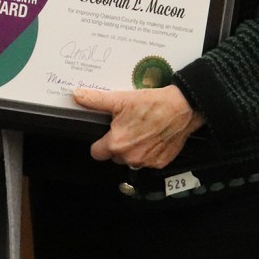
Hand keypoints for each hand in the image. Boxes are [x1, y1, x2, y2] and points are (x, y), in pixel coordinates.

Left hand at [72, 84, 205, 168]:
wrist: (181, 108)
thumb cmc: (152, 104)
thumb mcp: (120, 99)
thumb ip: (96, 100)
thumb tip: (77, 96)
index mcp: (116, 143)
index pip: (96, 152)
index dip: (99, 143)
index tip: (104, 135)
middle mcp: (130, 157)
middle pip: (114, 156)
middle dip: (117, 145)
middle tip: (126, 127)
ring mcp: (146, 162)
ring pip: (131, 160)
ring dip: (133, 150)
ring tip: (140, 131)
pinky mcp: (160, 163)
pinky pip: (148, 161)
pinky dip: (149, 152)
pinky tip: (153, 137)